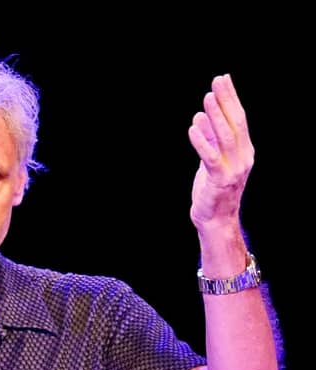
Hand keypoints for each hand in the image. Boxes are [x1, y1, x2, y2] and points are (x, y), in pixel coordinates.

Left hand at [188, 74, 253, 230]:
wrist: (215, 219)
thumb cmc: (212, 190)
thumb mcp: (212, 160)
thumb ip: (210, 141)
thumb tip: (202, 118)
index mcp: (244, 150)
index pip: (239, 119)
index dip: (232, 99)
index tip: (224, 80)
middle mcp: (243, 157)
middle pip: (236, 123)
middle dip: (226, 101)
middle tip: (217, 81)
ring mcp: (233, 169)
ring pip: (225, 137)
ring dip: (215, 116)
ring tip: (207, 98)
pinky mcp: (218, 180)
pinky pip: (210, 157)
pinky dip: (202, 141)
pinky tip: (193, 127)